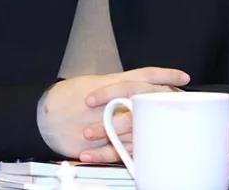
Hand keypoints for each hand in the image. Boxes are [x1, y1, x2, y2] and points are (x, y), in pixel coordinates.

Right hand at [36, 66, 188, 161]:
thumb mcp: (94, 83)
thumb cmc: (68, 97)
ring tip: (172, 130)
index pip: (145, 76)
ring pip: (139, 125)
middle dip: (168, 103)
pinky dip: (135, 149)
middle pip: (148, 100)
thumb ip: (116, 84)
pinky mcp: (101, 140)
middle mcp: (113, 101)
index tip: (184, 77)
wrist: (44, 114)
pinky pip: (121, 147)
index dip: (166, 76)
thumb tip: (136, 85)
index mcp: (112, 83)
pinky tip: (148, 151)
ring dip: (155, 127)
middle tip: (184, 103)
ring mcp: (108, 121)